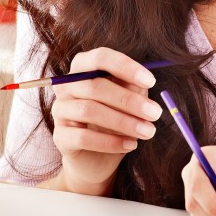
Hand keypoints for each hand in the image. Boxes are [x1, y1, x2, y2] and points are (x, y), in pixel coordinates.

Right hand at [47, 48, 162, 194]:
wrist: (97, 158)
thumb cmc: (115, 121)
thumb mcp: (129, 101)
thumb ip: (132, 88)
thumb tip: (142, 84)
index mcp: (83, 68)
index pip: (100, 58)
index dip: (125, 67)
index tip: (151, 81)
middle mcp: (66, 86)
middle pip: (95, 86)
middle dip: (129, 100)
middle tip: (155, 112)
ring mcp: (59, 110)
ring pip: (89, 111)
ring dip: (124, 122)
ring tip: (148, 131)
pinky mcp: (59, 136)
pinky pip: (84, 137)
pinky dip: (111, 142)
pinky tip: (131, 145)